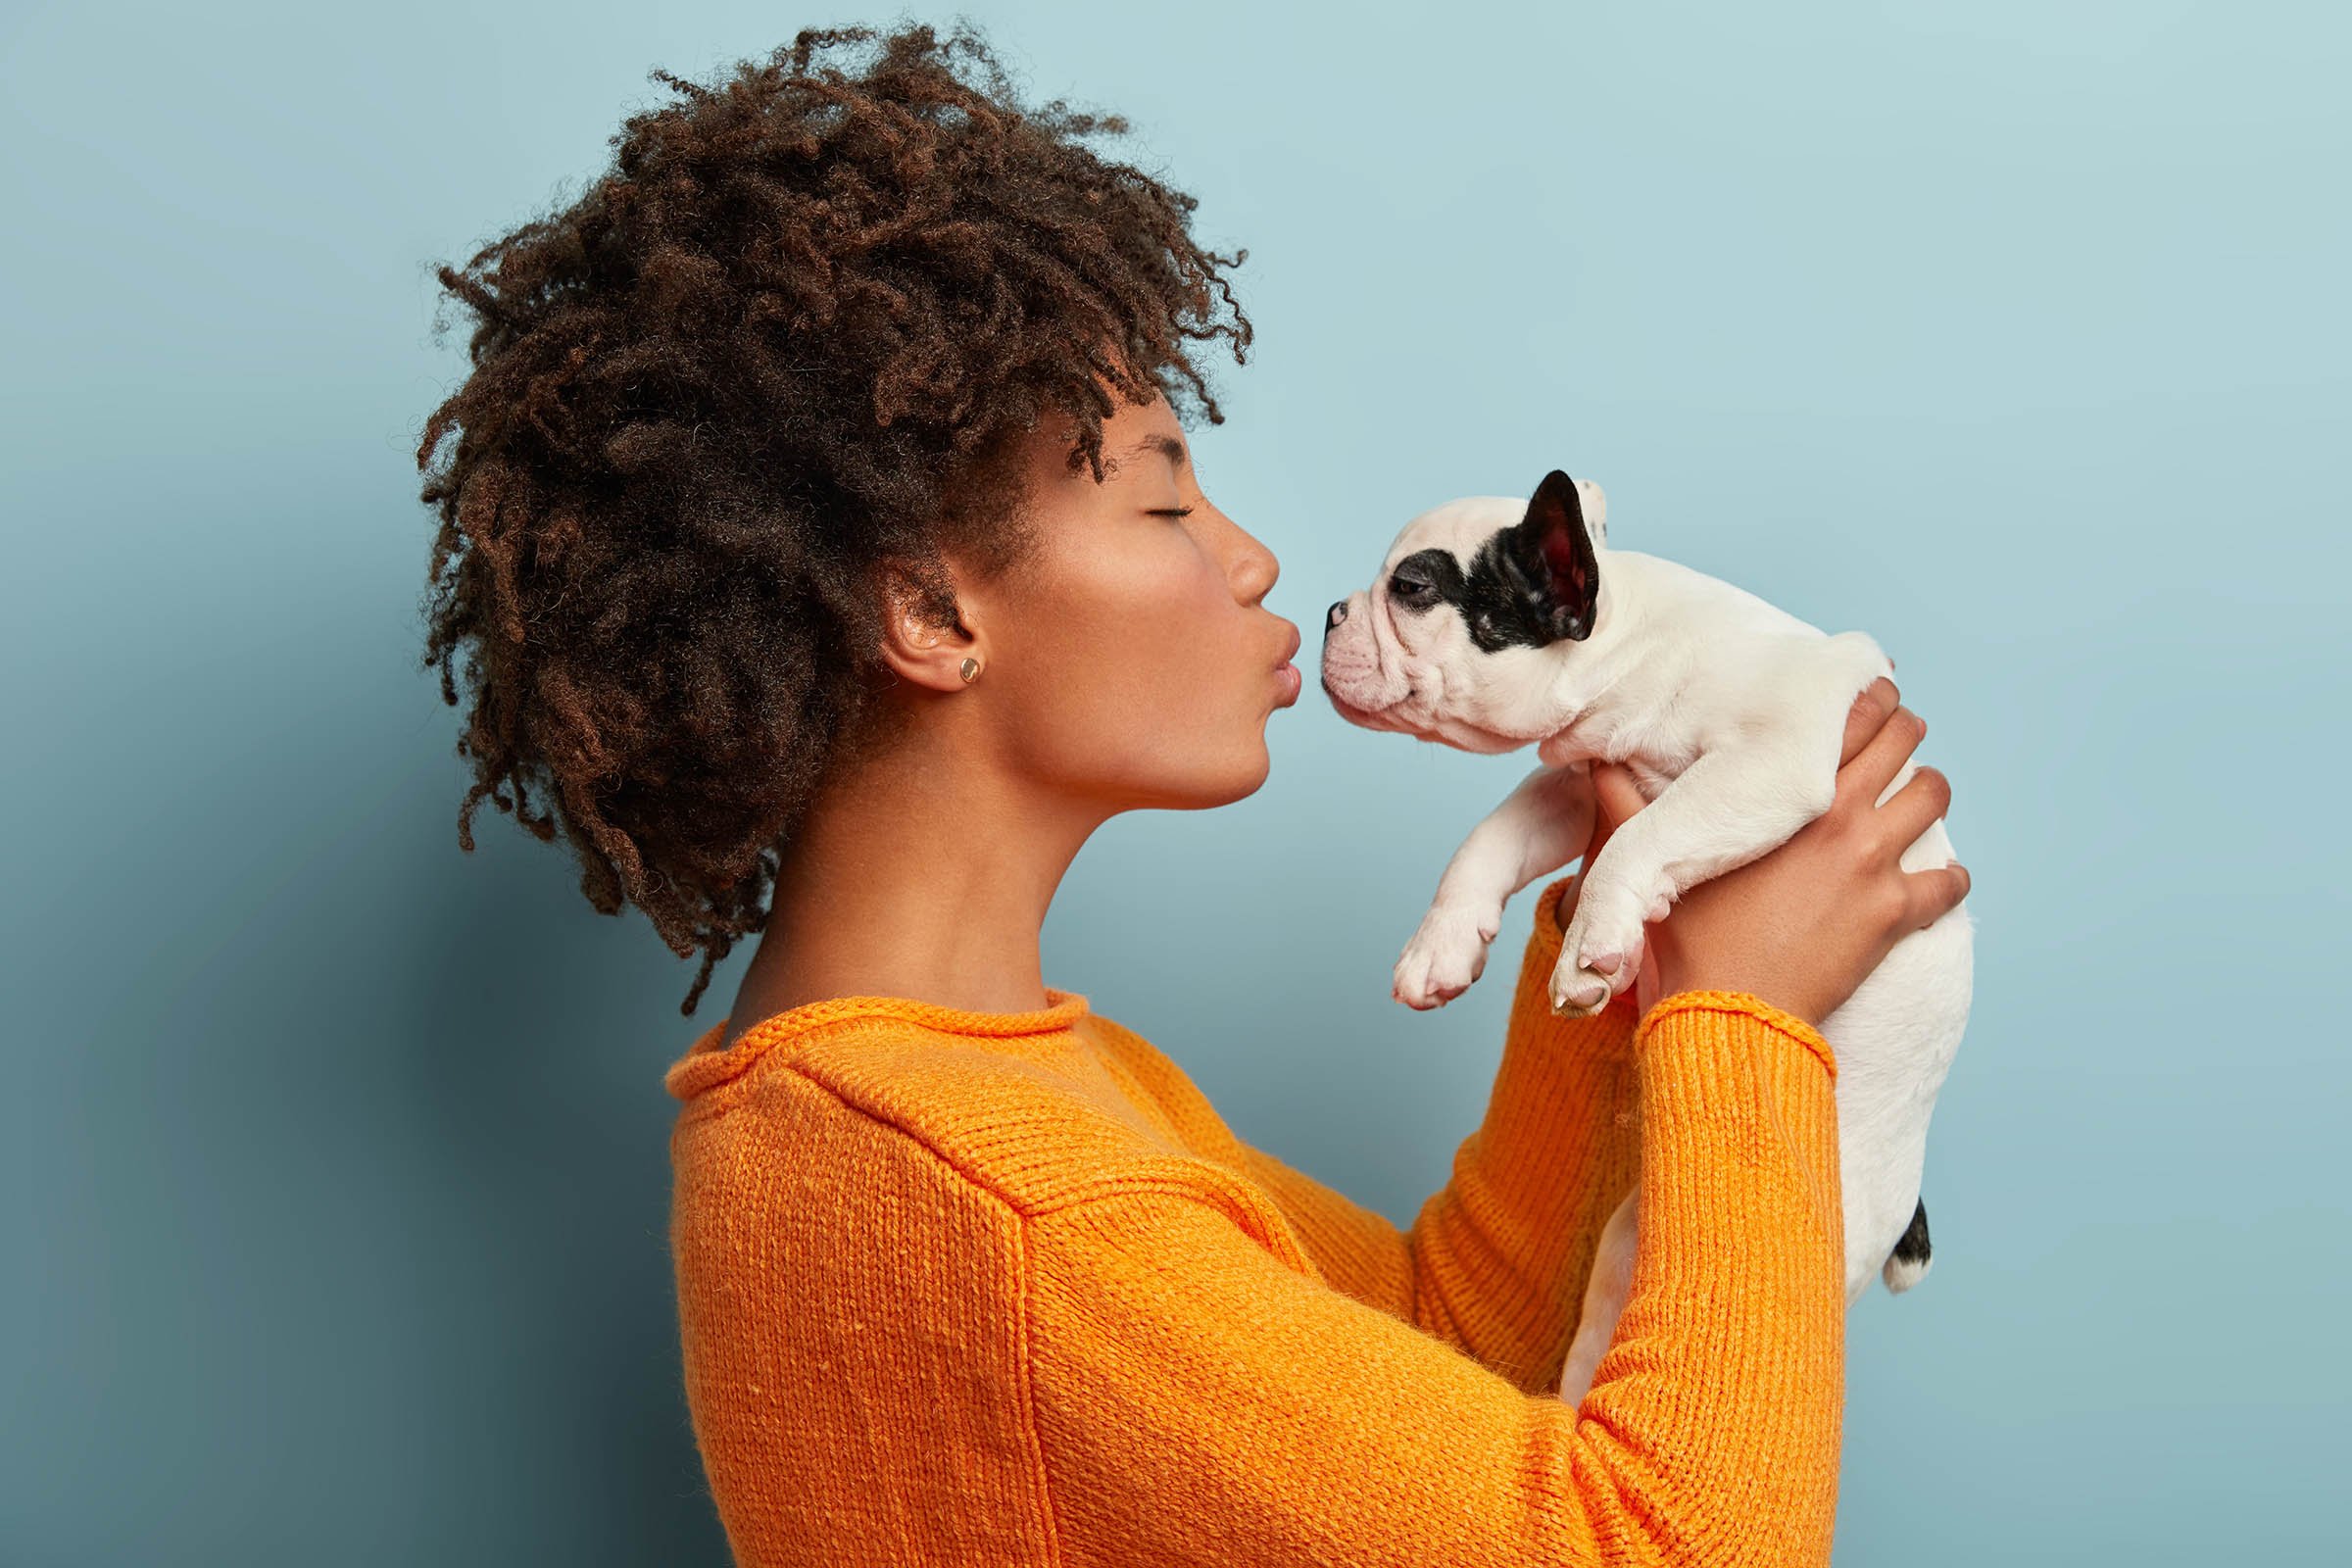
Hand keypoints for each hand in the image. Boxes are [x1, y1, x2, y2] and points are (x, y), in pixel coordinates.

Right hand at [1553, 677, 1969, 1027]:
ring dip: (1928, 793)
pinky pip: (1950, 882)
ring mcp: (1874, 865)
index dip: (1865, 697)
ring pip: (1933, 798)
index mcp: (1786, 795)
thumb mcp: (1653, 863)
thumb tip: (1594, 766)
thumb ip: (1627, 807)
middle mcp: (1839, 817)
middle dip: (1904, 733)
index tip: (1866, 694)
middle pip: (1903, 742)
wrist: (1727, 1011)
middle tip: (1898, 738)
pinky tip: (1940, 881)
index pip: (1847, 715)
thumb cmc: (1690, 940)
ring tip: (1916, 799)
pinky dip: (1950, 879)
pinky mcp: (1895, 914)